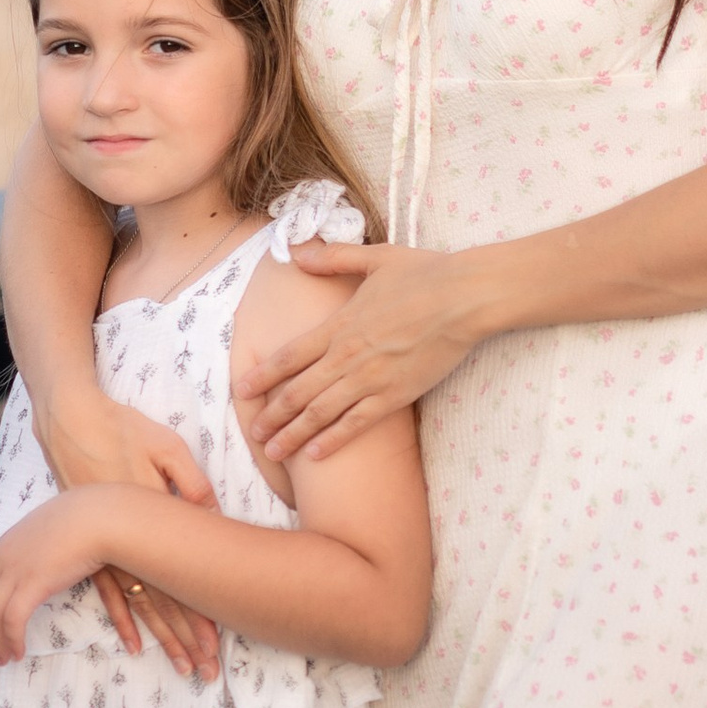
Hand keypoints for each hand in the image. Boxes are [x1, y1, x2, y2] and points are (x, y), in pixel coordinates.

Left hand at [0, 490, 128, 662]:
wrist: (96, 517)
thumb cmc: (84, 518)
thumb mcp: (53, 526)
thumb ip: (41, 541)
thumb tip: (48, 548)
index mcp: (7, 542)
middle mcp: (4, 556)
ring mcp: (15, 570)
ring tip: (5, 658)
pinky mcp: (31, 584)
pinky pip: (12, 620)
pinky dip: (12, 640)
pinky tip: (18, 651)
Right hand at [34, 386, 219, 680]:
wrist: (70, 422)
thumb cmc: (121, 429)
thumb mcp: (166, 446)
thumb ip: (191, 480)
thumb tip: (213, 514)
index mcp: (153, 519)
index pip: (181, 579)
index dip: (200, 615)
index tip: (216, 646)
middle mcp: (131, 541)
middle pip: (165, 602)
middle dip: (187, 640)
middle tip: (205, 671)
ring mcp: (108, 546)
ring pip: (141, 605)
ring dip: (163, 638)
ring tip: (182, 667)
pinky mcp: (90, 544)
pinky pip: (109, 592)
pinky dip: (124, 620)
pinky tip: (135, 645)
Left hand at [234, 241, 483, 464]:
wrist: (465, 298)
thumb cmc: (425, 274)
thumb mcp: (375, 258)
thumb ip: (333, 258)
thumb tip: (299, 252)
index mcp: (339, 325)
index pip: (289, 356)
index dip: (262, 376)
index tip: (241, 391)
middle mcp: (348, 356)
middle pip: (298, 392)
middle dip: (272, 416)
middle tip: (253, 435)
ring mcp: (371, 379)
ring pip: (321, 413)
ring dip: (294, 434)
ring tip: (274, 452)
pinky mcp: (396, 396)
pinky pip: (357, 424)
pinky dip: (334, 440)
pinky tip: (316, 454)